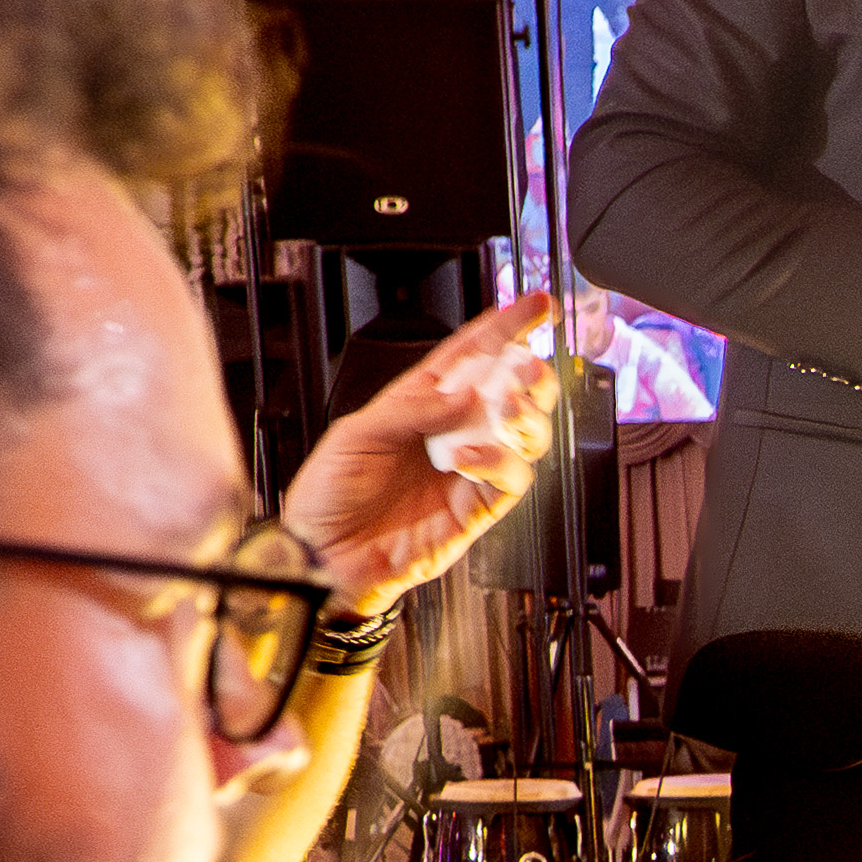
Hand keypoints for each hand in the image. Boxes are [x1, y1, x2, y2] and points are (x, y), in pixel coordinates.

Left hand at [280, 296, 560, 614]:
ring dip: (525, 412)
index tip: (535, 306)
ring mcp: (470, 467)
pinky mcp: (479, 505)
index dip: (507, 326)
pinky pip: (511, 477)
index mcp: (422, 402)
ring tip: (508, 407)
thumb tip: (464, 395)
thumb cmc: (329, 496)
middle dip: (530, 371)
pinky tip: (470, 455)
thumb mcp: (355, 433)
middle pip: (514, 389)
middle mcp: (453, 430)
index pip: (473, 354)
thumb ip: (412, 409)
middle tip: (525, 366)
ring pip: (526, 431)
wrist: (326, 556)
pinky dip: (498, 460)